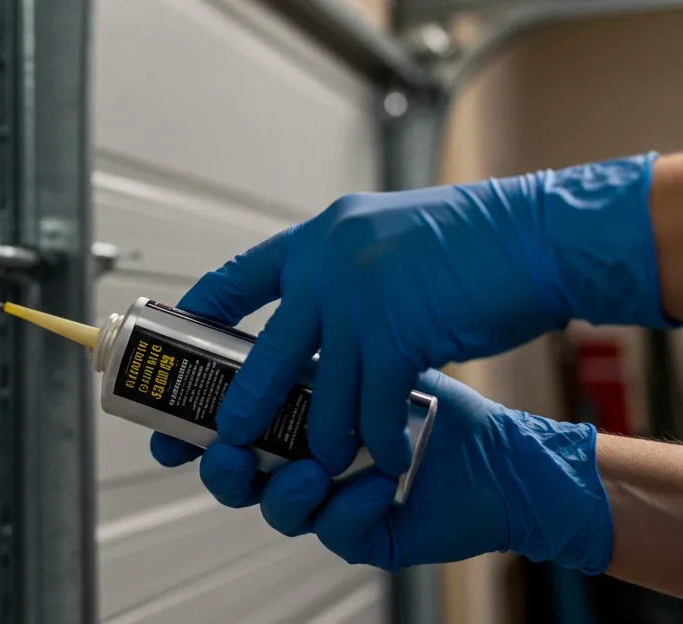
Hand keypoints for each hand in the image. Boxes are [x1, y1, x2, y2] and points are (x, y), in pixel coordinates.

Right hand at [150, 371, 613, 573]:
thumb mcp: (370, 348)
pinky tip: (376, 482)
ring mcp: (328, 501)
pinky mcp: (363, 533)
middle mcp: (301, 461)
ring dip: (281, 489)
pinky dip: (348, 509)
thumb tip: (252, 297)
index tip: (164, 410)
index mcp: (292, 416)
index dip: (184, 418)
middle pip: (231, 469)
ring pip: (273, 508)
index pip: (222, 419)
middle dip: (216, 460)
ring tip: (310, 470)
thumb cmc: (438, 405)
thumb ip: (312, 328)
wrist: (505, 457)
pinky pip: (337, 533)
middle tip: (220, 446)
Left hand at [180, 153, 666, 476]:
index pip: (234, 279)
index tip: (171, 346)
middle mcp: (324, 264)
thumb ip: (339, 272)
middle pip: (258, 356)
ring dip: (318, 441)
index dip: (198, 315)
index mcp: (316, 239)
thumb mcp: (382, 240)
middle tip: (219, 443)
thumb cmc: (469, 243)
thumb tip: (310, 312)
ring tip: (320, 468)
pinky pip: (369, 408)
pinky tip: (385, 459)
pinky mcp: (393, 332)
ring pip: (315, 396)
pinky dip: (375, 441)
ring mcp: (355, 299)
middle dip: (239, 409)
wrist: (534, 237)